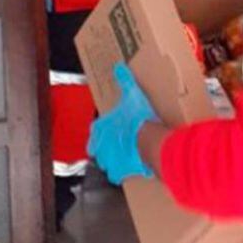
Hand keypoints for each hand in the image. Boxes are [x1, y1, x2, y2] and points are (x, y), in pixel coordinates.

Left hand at [88, 63, 157, 183]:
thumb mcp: (132, 94)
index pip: (94, 132)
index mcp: (101, 129)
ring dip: (113, 161)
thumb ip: (124, 81)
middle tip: (116, 143)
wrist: (148, 141)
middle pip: (98, 150)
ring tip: (123, 156)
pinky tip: (132, 166)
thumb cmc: (138, 119)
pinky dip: (124, 171)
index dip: (99, 132)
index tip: (105, 131)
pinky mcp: (121, 172)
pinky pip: (118, 175)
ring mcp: (110, 161)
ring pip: (106, 164)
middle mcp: (101, 147)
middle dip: (105, 148)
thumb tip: (119, 67)